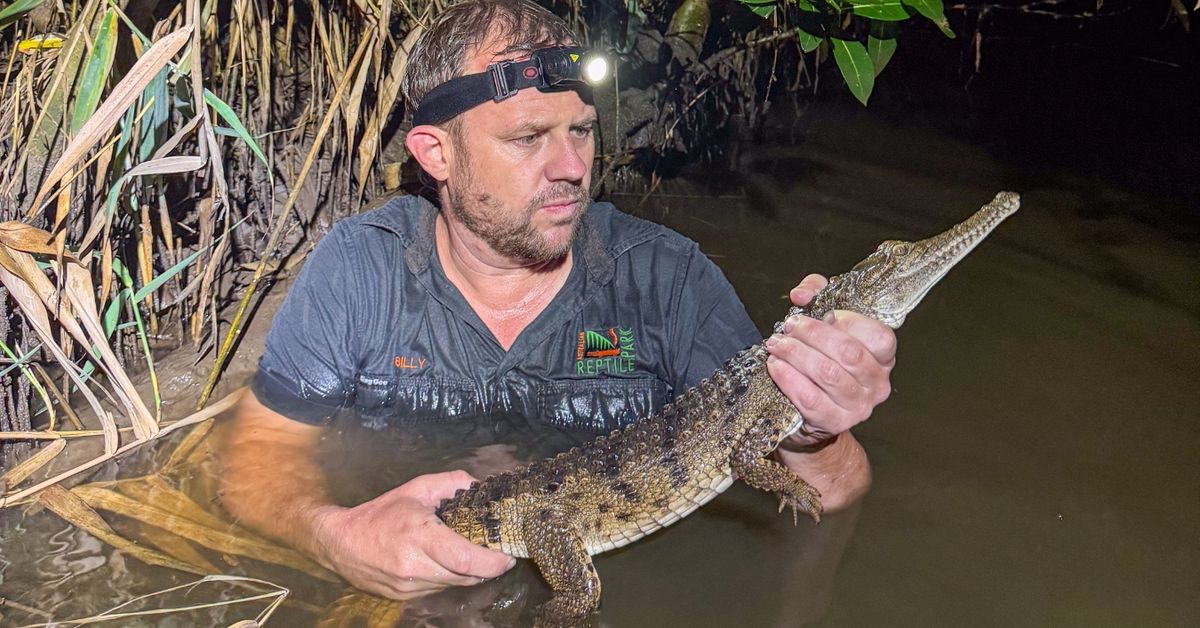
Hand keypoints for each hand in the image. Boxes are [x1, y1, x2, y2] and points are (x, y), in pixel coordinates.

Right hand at [311, 470, 515, 599]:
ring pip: (454, 586)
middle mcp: (415, 566)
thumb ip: (452, 482)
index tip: (508, 555)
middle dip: (488, 568)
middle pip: (465, 577)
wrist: (341, 542)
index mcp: (420, 536)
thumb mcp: (416, 488)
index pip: (465, 559)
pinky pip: (438, 590)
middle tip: (500, 554)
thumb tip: (480, 486)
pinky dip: (449, 578)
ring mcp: (409, 586)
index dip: (493, 562)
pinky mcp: (405, 597)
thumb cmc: (381, 512)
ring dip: (469, 574)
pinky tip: (446, 563)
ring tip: (474, 556)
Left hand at [766, 274, 896, 448]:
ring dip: (796, 354)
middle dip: (812, 334)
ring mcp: (858, 406)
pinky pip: (810, 398)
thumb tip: (802, 294)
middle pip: (848, 353)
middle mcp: (877, 383)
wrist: (808, 414)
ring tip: (777, 345)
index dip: (848, 321)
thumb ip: (817, 294)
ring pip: (827, 373)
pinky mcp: (834, 421)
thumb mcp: (824, 320)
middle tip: (789, 327)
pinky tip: (776, 366)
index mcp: (883, 357)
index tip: (822, 313)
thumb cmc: (820, 361)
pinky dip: (789, 378)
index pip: (878, 336)